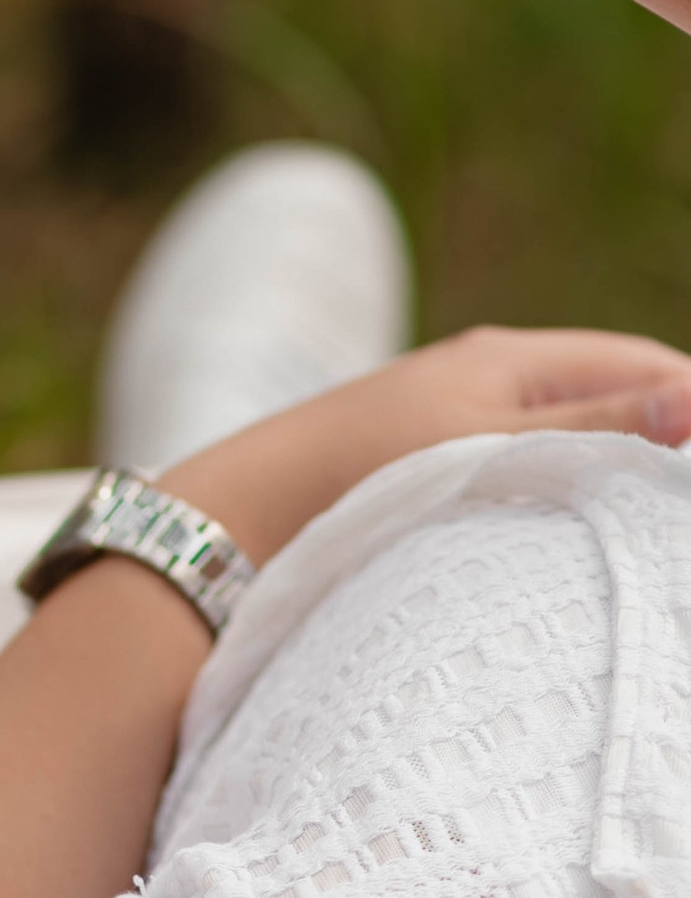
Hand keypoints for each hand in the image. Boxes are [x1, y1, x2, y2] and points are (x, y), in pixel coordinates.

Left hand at [164, 325, 690, 569]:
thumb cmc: (368, 471)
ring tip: (663, 527)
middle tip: (685, 512)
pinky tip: (595, 538)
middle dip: (670, 440)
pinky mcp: (445, 474)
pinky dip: (579, 495)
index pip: (647, 364)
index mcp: (514, 358)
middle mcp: (495, 381)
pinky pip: (539, 473)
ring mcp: (470, 426)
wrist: (250, 519)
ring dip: (627, 473)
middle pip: (619, 399)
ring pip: (580, 443)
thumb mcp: (493, 445)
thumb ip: (596, 424)